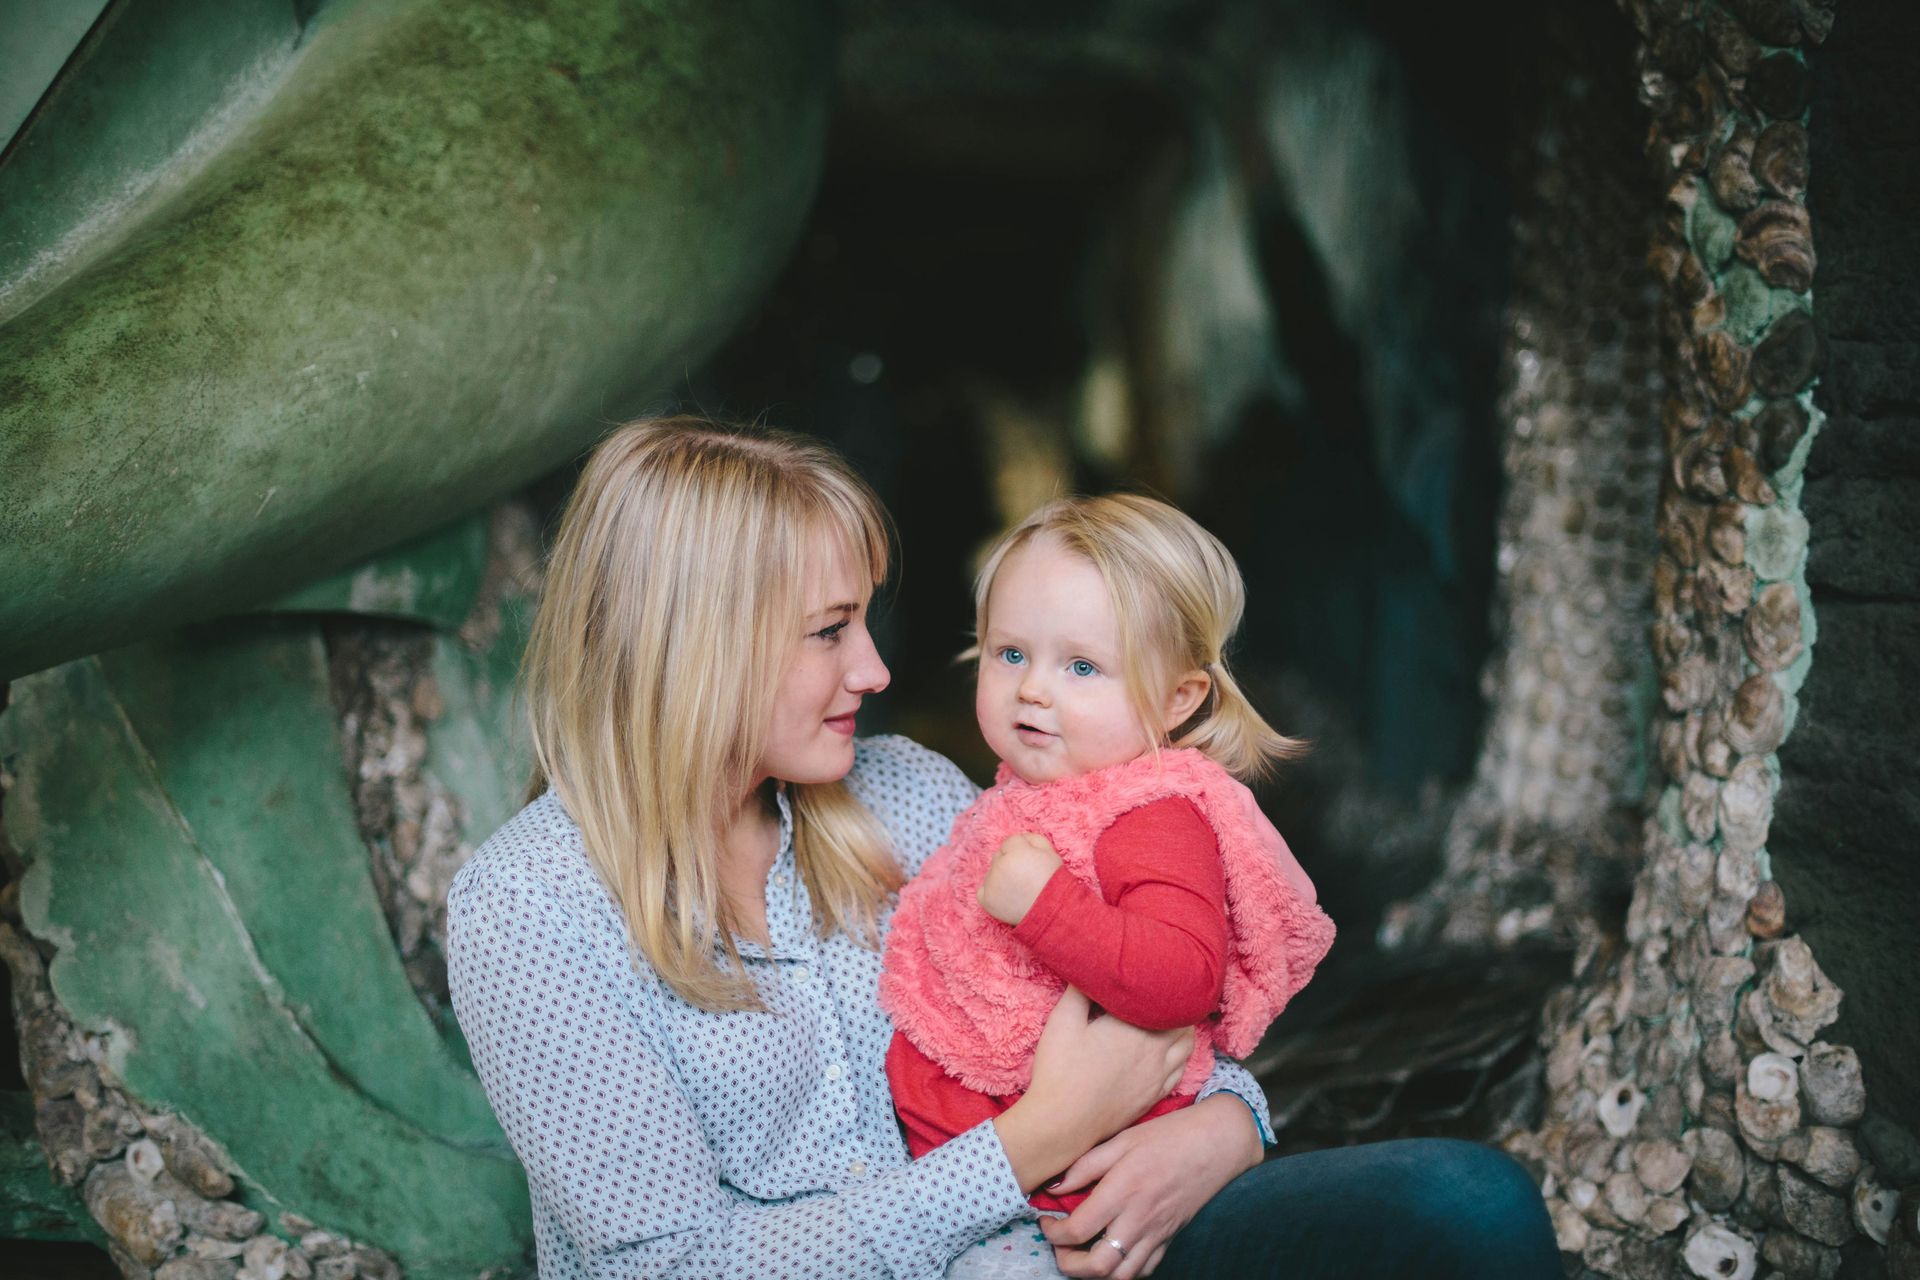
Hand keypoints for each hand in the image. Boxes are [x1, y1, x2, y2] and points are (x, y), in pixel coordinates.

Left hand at [978, 832, 1061, 924]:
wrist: (1051, 913)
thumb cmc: (1053, 884)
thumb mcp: (1051, 854)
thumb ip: (1034, 839)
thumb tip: (1022, 838)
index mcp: (1016, 853)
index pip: (1011, 841)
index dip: (1023, 850)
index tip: (1031, 862)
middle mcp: (1000, 866)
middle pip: (998, 856)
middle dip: (1009, 862)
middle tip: (1025, 876)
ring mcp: (991, 884)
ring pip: (991, 872)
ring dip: (1001, 877)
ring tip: (1018, 889)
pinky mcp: (986, 900)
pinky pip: (983, 890)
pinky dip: (991, 892)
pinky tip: (1007, 897)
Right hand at [992, 988, 1192, 1191]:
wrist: (1063, 1123)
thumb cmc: (1060, 1070)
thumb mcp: (1062, 1021)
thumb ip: (1080, 990)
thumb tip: (1091, 967)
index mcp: (1135, 1026)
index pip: (1162, 998)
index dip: (1162, 983)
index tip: (1153, 974)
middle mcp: (1155, 1050)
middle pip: (1183, 1020)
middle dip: (1176, 1004)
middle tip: (1163, 993)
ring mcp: (1158, 1075)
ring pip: (1187, 1045)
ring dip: (1183, 1029)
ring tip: (1169, 1019)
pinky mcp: (1155, 1095)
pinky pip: (1180, 1070)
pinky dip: (1180, 1056)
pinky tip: (1168, 1052)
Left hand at [1039, 1095, 1263, 1277]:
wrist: (1217, 1143)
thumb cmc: (1169, 1135)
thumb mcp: (1121, 1139)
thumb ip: (1084, 1166)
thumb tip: (1053, 1187)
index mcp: (1122, 1191)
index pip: (1078, 1230)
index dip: (1053, 1233)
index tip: (1046, 1221)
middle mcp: (1139, 1219)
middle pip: (1098, 1266)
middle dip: (1069, 1265)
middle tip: (1059, 1247)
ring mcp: (1157, 1233)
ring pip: (1122, 1276)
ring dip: (1095, 1273)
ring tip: (1082, 1254)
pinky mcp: (1170, 1238)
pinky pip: (1145, 1268)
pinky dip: (1123, 1269)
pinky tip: (1113, 1252)